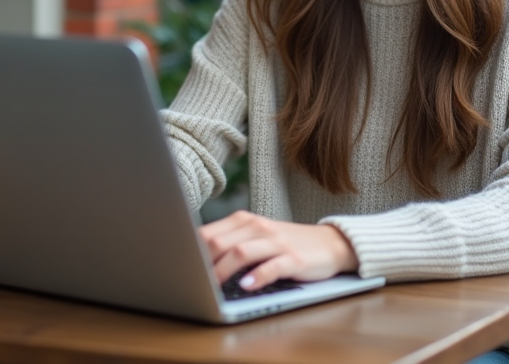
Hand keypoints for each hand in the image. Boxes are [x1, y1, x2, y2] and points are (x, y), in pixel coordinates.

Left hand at [199, 211, 358, 291]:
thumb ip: (230, 243)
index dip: (191, 252)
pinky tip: (246, 286)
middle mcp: (258, 227)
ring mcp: (277, 242)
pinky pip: (272, 267)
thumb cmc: (286, 244)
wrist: (329, 244)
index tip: (179, 268)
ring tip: (211, 287)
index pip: (209, 233)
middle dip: (202, 263)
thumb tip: (195, 259)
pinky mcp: (294, 259)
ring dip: (223, 271)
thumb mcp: (256, 237)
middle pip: (221, 242)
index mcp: (245, 221)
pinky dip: (257, 277)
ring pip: (242, 252)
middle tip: (190, 281)